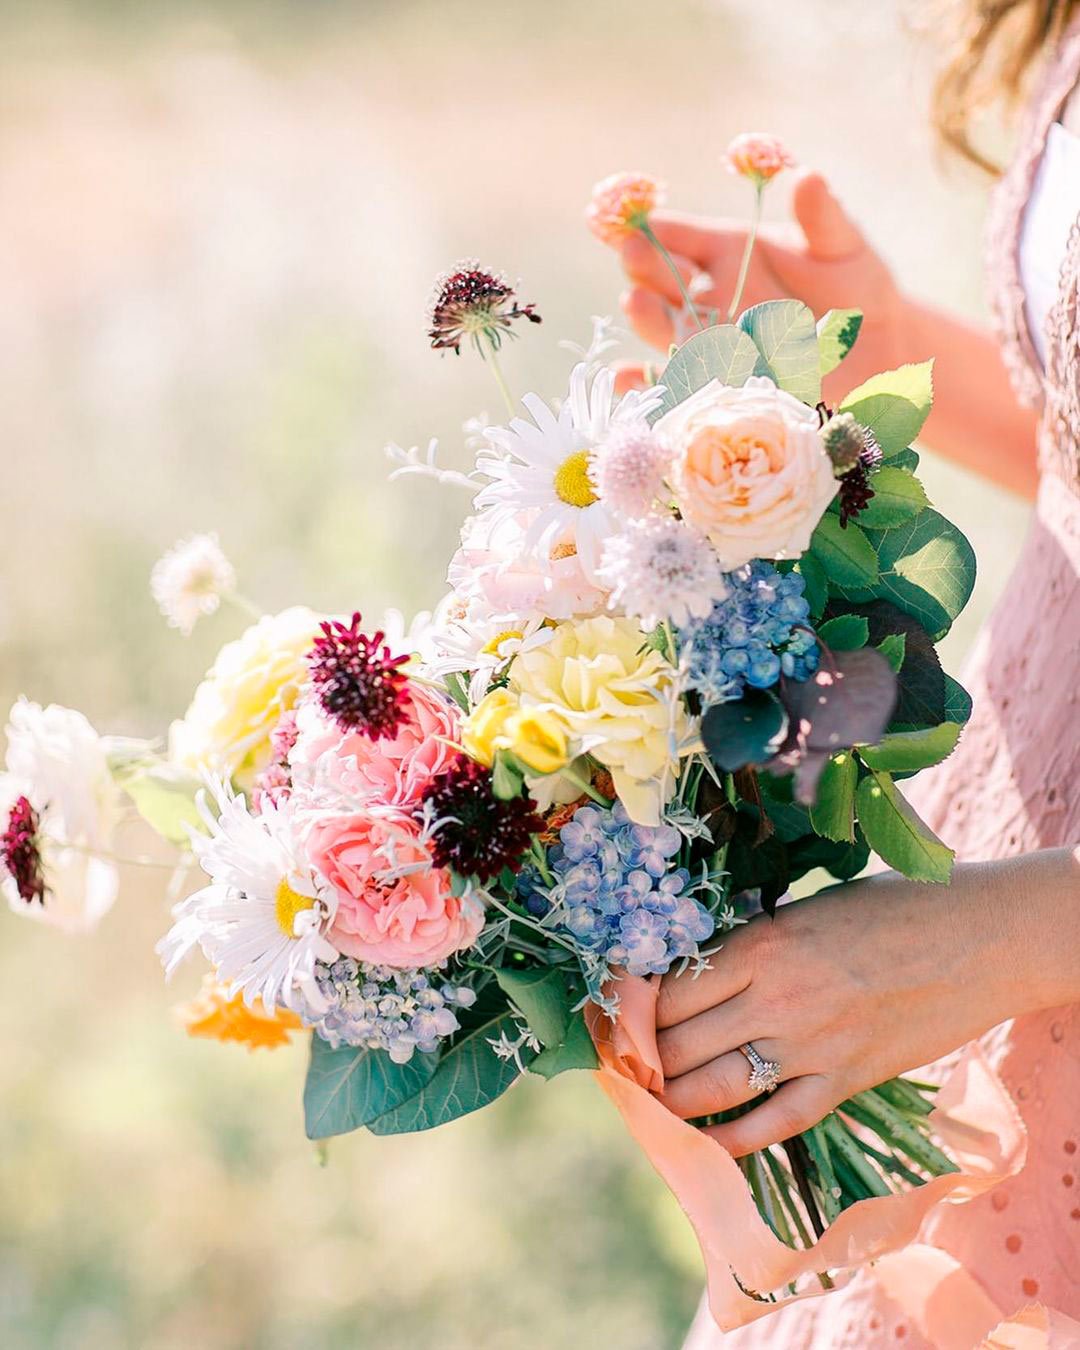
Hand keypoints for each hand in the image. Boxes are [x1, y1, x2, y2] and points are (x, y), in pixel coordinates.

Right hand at [606, 170, 904, 400]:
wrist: (875, 352)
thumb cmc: (856, 288)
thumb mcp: (843, 248)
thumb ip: (824, 217)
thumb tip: (808, 178)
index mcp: (728, 252)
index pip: (681, 235)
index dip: (657, 226)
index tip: (639, 220)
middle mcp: (709, 296)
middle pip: (665, 278)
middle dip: (646, 265)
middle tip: (634, 253)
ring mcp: (709, 341)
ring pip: (666, 328)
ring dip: (648, 317)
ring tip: (638, 304)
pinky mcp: (716, 383)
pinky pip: (674, 383)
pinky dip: (646, 383)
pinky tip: (627, 379)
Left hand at [653, 865, 1037, 1156]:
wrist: (977, 938)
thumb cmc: (890, 908)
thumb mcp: (806, 910)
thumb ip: (751, 945)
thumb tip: (693, 975)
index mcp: (762, 943)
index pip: (668, 991)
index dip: (634, 1012)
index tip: (617, 1020)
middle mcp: (776, 997)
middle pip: (678, 1044)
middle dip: (643, 1060)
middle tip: (626, 1065)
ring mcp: (810, 1046)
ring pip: (712, 1088)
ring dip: (672, 1099)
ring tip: (654, 1099)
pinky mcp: (844, 1082)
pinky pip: (773, 1123)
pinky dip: (730, 1138)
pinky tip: (704, 1142)